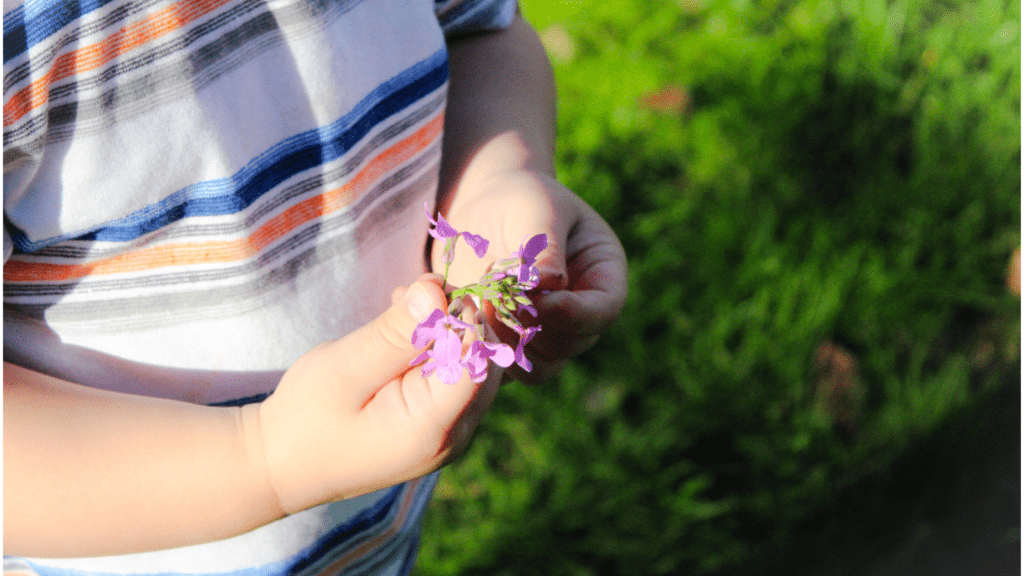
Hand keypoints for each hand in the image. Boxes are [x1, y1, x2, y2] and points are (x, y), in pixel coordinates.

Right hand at [252, 274, 502, 513]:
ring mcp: (452, 435)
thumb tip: (438, 291)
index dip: (461, 317)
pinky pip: (457, 377)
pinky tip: (407, 328)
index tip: (426, 287)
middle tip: (415, 290)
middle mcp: (454, 438)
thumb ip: (394, 333)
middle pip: (484, 363)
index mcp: (431, 430)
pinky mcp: (443, 425)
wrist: (286, 464)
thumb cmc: (305, 417)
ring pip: (475, 366)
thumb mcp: (343, 367)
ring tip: (404, 304)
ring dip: (448, 329)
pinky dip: (439, 347)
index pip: (477, 361)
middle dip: (458, 319)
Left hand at [435, 170, 627, 383]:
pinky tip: (455, 317)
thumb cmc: (521, 197)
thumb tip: (550, 285)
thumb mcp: (538, 208)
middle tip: (494, 291)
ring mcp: (545, 336)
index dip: (575, 314)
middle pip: (568, 345)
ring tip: (477, 299)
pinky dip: (476, 349)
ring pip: (534, 366)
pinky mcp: (510, 346)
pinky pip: (499, 368)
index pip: (603, 311)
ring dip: (501, 339)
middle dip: (530, 324)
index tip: (541, 301)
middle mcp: (579, 315)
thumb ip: (545, 246)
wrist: (485, 209)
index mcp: (602, 277)